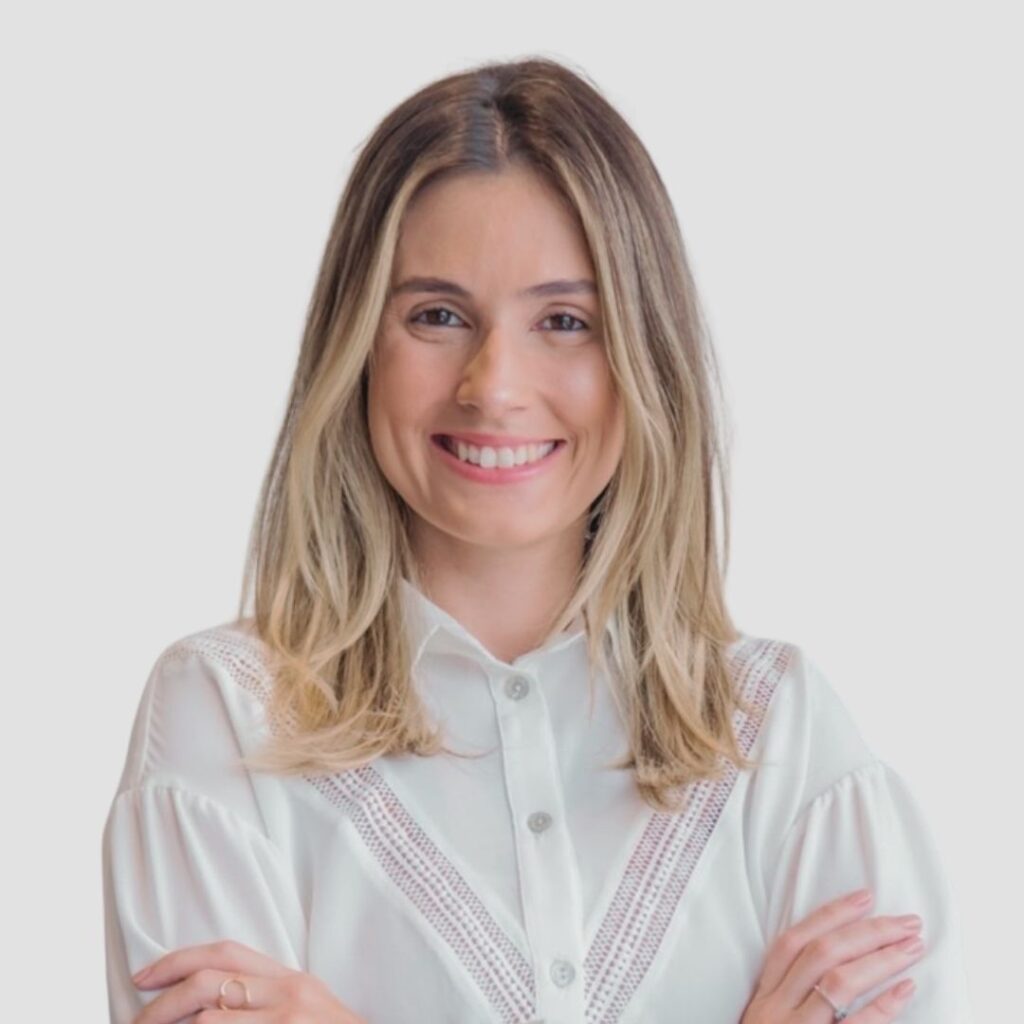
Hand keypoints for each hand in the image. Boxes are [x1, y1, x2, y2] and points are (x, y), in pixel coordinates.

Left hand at [131, 939, 366, 1022]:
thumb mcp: (305, 1008)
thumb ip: (264, 998)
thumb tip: (203, 1007)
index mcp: (290, 978)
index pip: (225, 952)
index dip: (177, 960)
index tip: (142, 977)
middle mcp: (289, 994)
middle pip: (208, 984)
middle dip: (160, 1006)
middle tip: (133, 1023)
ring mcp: (287, 1023)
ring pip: (209, 1021)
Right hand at [740, 888, 924, 1021]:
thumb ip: (792, 1000)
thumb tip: (840, 965)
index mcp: (763, 1000)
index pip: (792, 942)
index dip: (828, 915)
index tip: (864, 897)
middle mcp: (774, 1012)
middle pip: (819, 954)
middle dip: (866, 932)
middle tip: (905, 922)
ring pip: (837, 982)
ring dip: (880, 959)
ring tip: (912, 948)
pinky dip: (883, 1006)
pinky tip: (905, 991)